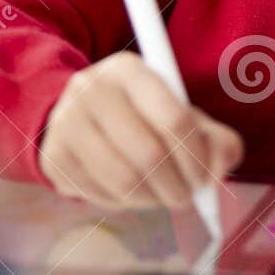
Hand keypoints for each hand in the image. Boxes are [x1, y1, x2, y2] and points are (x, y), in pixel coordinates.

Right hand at [40, 52, 243, 209]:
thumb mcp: (181, 112)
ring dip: (153, 200)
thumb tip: (221, 168)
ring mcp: (66, 123)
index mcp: (130, 70)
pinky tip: (133, 192)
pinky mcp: (54, 157)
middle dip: (177, 187)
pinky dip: (126, 204)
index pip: (174, 119)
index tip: (205, 178)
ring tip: (162, 196)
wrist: (80, 113)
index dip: (196, 158)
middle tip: (186, 197)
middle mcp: (91, 90)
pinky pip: (100, 196)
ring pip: (124, 182)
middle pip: (148, 155)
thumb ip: (214, 138)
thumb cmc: (143, 114)